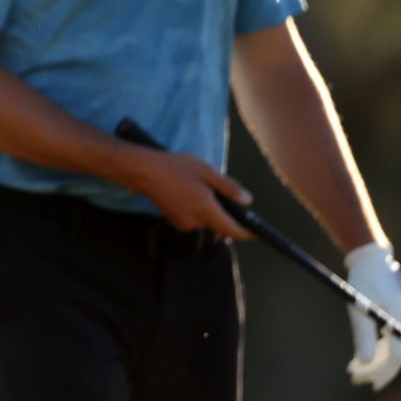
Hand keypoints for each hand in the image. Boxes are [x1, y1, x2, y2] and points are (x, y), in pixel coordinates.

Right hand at [121, 147, 254, 240]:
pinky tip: (189, 190)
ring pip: (206, 219)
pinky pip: (194, 217)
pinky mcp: (174, 220)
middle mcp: (195, 222)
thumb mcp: (208, 172)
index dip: (247, 232)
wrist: (144, 171)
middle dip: (225, 211)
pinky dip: (197, 207)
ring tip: (201, 185)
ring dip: (209, 208)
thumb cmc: (176, 168)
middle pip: (219, 224)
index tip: (257, 231)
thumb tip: (248, 201)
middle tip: (221, 190)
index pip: (233, 230)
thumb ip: (230, 188)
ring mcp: (183, 223)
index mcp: (207, 211)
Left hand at [344, 243, 400, 391]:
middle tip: (354, 378)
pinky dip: (378, 344)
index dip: (385, 372)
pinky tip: (364, 351)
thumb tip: (363, 362)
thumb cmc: (362, 279)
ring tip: (353, 368)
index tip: (373, 386)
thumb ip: (362, 336)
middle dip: (375, 367)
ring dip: (374, 356)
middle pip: (395, 351)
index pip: (397, 355)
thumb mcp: (357, 308)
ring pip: (392, 343)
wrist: (370, 255)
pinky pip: (391, 333)